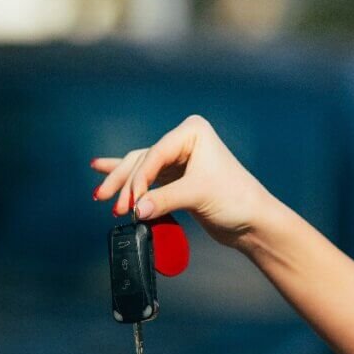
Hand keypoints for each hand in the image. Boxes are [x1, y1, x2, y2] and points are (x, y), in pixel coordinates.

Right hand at [90, 115, 274, 246]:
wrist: (252, 221)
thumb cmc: (236, 199)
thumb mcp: (198, 195)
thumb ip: (164, 200)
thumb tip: (135, 210)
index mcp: (193, 132)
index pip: (155, 154)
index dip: (139, 180)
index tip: (131, 204)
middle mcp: (184, 141)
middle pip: (142, 160)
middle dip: (124, 182)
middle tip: (105, 200)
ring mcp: (178, 159)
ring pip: (140, 169)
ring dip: (122, 184)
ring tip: (100, 196)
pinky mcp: (175, 178)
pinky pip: (145, 178)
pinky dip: (127, 180)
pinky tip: (101, 167)